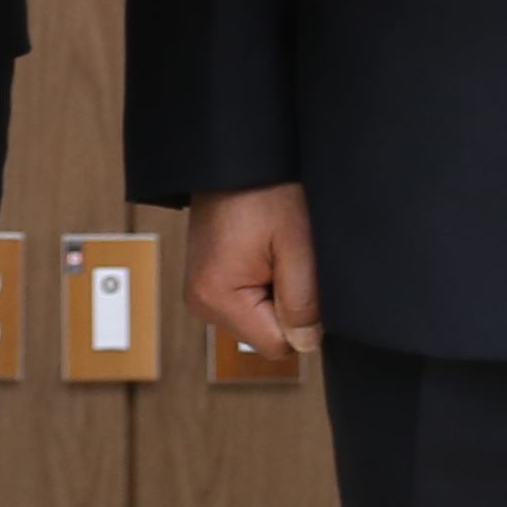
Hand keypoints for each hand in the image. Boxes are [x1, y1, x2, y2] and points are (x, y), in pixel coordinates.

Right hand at [188, 181, 320, 358]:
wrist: (235, 160)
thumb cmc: (265, 192)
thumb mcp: (297, 245)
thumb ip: (303, 302)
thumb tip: (306, 343)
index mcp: (217, 298)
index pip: (278, 345)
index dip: (301, 315)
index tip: (297, 274)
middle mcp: (201, 303)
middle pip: (266, 334)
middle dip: (285, 302)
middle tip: (282, 256)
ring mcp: (201, 295)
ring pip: (259, 320)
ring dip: (274, 293)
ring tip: (270, 250)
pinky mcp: (206, 285)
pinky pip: (247, 304)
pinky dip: (261, 284)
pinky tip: (260, 253)